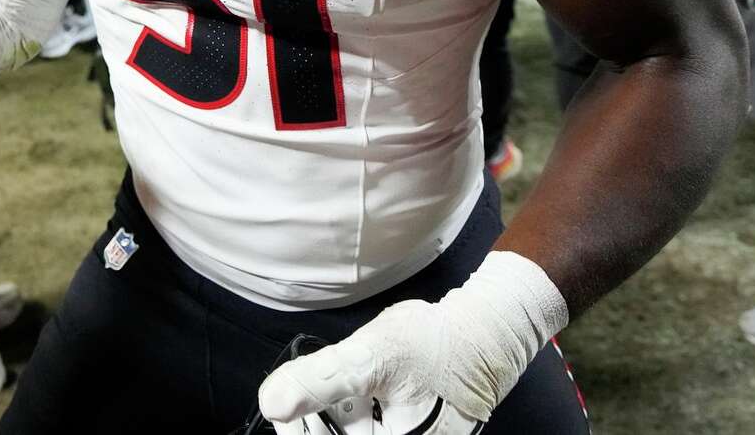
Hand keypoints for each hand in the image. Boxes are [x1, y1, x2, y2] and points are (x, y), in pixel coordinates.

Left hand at [257, 252, 564, 428]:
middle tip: (296, 401)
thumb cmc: (437, 346)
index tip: (285, 418)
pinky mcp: (407, 432)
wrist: (483, 331)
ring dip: (330, 420)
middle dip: (316, 427)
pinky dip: (349, 413)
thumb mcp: (371, 358)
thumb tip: (271, 404)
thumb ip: (321, 382)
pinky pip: (369, 430)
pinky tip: (347, 392)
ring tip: (325, 392)